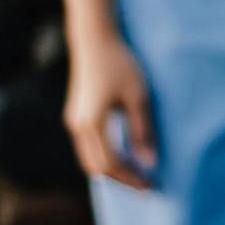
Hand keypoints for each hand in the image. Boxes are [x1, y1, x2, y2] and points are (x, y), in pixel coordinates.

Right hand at [65, 32, 155, 188]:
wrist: (95, 40)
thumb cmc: (120, 64)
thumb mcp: (138, 95)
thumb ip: (142, 130)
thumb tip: (149, 162)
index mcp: (93, 123)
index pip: (111, 163)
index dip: (131, 177)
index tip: (151, 184)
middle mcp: (78, 126)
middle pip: (97, 167)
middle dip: (121, 178)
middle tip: (145, 184)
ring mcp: (74, 121)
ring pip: (89, 159)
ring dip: (112, 169)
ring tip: (137, 172)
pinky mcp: (76, 115)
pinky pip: (88, 146)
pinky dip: (104, 156)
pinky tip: (124, 154)